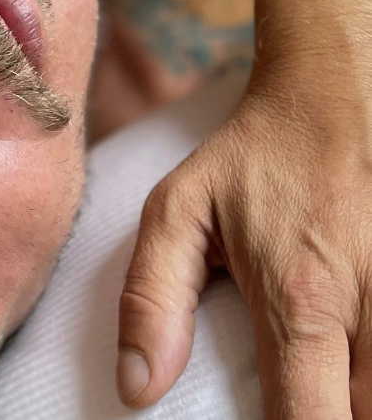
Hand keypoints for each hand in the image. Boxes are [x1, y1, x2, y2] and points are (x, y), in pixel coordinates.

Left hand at [117, 58, 371, 418]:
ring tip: (318, 380)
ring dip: (355, 399)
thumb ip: (151, 300)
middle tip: (291, 395)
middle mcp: (371, 309)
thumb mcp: (177, 213)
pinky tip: (349, 361)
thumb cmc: (251, 160)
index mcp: (301, 299)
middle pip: (362, 419)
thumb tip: (137, 389)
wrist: (331, 98)